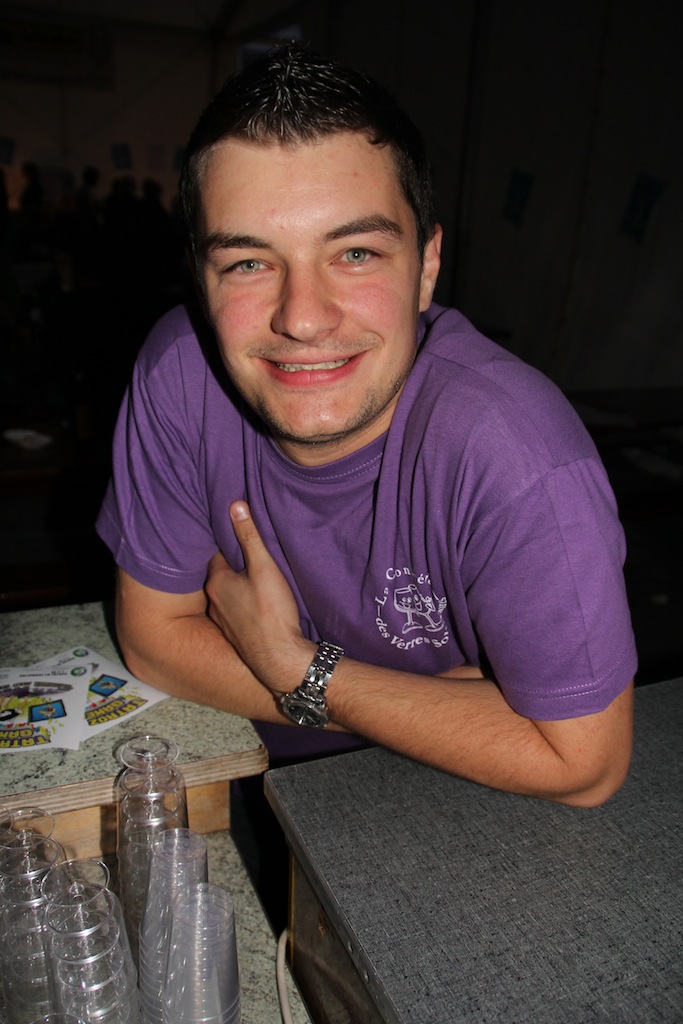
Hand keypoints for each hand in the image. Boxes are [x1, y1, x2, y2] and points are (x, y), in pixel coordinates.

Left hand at [205, 501, 314, 692]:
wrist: (279, 659)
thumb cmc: (272, 612)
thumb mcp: (264, 567)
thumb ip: (249, 537)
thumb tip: (235, 505)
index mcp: (217, 581)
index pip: (217, 552)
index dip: (229, 543)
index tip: (238, 534)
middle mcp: (213, 600)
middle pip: (222, 574)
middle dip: (235, 564)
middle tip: (251, 556)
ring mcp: (222, 620)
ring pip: (228, 594)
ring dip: (239, 586)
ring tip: (255, 579)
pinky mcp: (235, 634)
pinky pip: (236, 611)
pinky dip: (243, 604)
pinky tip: (258, 605)